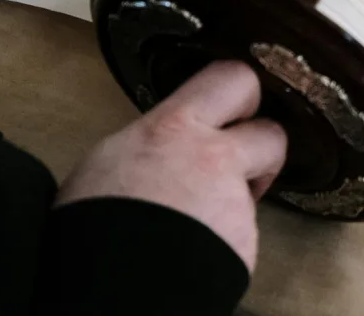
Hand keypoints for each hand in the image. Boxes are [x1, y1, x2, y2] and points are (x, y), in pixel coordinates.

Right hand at [55, 61, 286, 269]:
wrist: (110, 284)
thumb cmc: (90, 222)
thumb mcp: (108, 160)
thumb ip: (153, 141)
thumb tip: (163, 144)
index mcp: (175, 129)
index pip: (232, 78)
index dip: (240, 93)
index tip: (233, 108)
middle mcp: (216, 159)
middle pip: (273, 134)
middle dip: (262, 145)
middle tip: (238, 162)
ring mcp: (235, 205)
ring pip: (252, 192)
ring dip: (234, 201)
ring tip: (196, 222)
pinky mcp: (245, 246)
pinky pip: (242, 236)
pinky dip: (224, 243)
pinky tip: (194, 253)